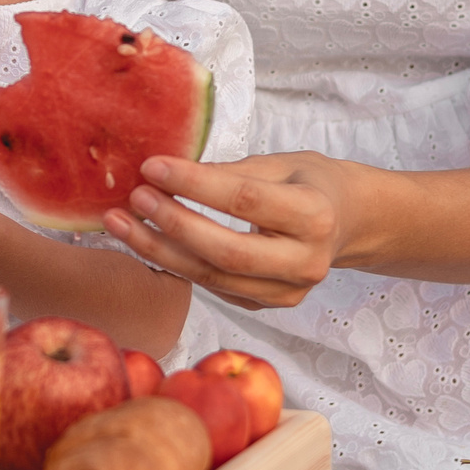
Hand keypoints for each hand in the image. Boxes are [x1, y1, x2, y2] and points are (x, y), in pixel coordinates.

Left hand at [101, 152, 358, 309]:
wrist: (348, 223)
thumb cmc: (311, 184)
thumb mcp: (281, 163)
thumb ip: (229, 171)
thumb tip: (165, 173)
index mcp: (315, 216)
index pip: (244, 200)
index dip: (194, 184)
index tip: (152, 166)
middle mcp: (306, 262)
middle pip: (226, 252)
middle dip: (173, 225)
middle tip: (134, 198)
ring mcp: (288, 292)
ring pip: (212, 278)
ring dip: (160, 250)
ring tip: (121, 222)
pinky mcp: (268, 306)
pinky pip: (214, 288)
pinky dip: (177, 264)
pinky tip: (146, 240)